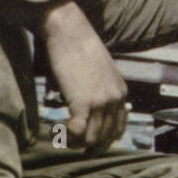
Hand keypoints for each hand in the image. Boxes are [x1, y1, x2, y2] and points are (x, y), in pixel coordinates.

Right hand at [40, 0, 127, 153]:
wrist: (70, 31)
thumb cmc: (79, 47)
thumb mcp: (100, 70)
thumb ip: (101, 89)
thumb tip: (88, 109)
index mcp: (121, 92)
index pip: (119, 129)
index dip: (103, 140)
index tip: (88, 142)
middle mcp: (115, 99)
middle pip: (105, 138)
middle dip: (89, 146)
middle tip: (72, 144)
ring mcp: (101, 102)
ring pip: (92, 139)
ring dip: (75, 143)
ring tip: (63, 136)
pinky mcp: (83, 102)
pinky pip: (78, 133)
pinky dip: (67, 136)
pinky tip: (57, 129)